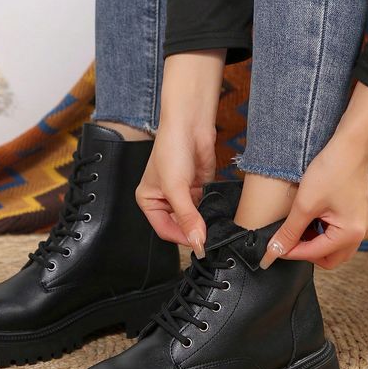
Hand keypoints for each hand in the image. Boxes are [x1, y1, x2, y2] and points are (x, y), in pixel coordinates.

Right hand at [136, 124, 216, 257]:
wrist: (190, 124)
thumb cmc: (171, 148)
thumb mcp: (176, 187)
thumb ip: (187, 217)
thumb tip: (197, 241)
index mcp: (149, 201)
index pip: (164, 230)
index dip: (181, 238)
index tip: (198, 244)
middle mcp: (165, 200)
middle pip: (180, 226)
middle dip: (193, 230)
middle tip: (208, 236)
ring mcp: (183, 195)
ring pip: (195, 218)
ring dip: (204, 221)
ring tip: (214, 223)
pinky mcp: (199, 188)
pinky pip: (206, 206)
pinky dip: (212, 210)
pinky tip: (218, 211)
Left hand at [260, 82, 367, 269]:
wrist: (351, 145)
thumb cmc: (332, 170)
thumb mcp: (305, 204)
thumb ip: (289, 231)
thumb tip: (275, 251)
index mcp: (350, 234)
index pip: (314, 254)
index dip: (290, 252)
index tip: (272, 249)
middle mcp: (360, 233)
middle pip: (328, 258)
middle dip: (306, 252)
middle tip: (286, 240)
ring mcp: (361, 224)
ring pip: (334, 248)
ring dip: (314, 243)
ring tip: (296, 227)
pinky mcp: (358, 215)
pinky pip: (339, 234)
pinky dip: (323, 233)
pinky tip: (309, 219)